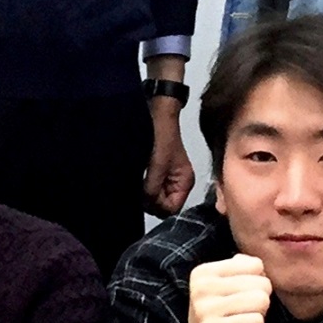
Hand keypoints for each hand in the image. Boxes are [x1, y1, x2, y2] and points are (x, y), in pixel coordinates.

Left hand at [143, 101, 194, 215]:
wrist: (156, 113)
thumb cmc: (161, 133)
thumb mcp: (158, 164)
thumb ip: (153, 188)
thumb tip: (146, 204)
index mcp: (185, 182)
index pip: (172, 209)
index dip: (158, 206)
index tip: (146, 196)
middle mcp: (177, 182)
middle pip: (162, 205)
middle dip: (150, 199)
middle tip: (141, 184)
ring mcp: (166, 178)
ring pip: (154, 197)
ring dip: (144, 191)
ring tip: (139, 176)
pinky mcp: (156, 173)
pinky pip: (148, 187)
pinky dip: (141, 184)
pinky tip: (138, 174)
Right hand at [179, 253, 270, 322]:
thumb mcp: (227, 293)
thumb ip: (241, 271)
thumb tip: (256, 261)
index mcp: (201, 273)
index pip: (255, 264)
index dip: (254, 288)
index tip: (235, 306)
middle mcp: (200, 288)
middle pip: (261, 283)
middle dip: (257, 306)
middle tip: (236, 321)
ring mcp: (205, 310)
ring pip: (261, 301)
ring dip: (256, 320)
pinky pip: (257, 322)